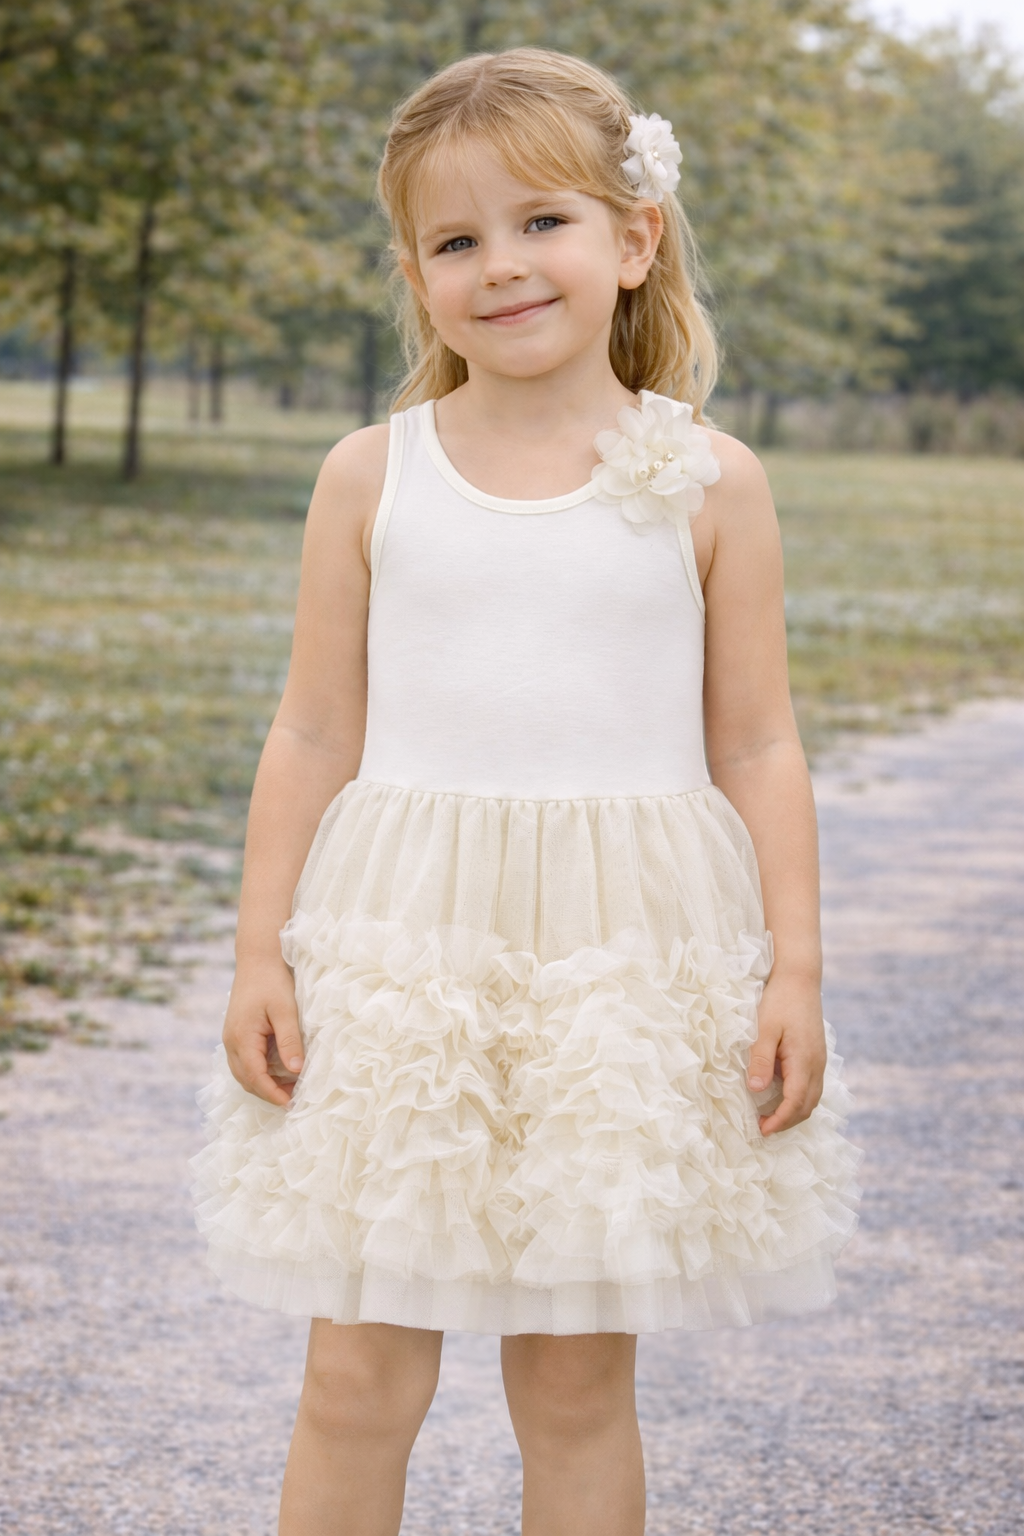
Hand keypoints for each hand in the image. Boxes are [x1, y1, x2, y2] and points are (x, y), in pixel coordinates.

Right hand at [223, 956, 304, 1106]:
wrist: (257, 958)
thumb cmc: (273, 981)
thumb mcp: (286, 1010)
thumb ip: (290, 1041)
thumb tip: (295, 1071)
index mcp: (241, 1038)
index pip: (255, 1077)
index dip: (272, 1094)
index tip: (291, 1104)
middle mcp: (231, 1042)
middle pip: (246, 1080)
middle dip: (268, 1093)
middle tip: (294, 1099)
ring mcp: (231, 1038)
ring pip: (243, 1073)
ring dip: (263, 1084)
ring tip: (288, 1088)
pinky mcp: (236, 1033)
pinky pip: (244, 1061)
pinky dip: (259, 1072)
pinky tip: (278, 1071)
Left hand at [747, 969, 825, 1136]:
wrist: (800, 977)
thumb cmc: (779, 1000)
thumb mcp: (764, 1029)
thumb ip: (761, 1060)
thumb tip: (757, 1090)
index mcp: (804, 1061)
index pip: (795, 1103)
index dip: (779, 1121)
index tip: (761, 1130)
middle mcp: (817, 1065)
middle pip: (807, 1106)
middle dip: (787, 1122)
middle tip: (763, 1128)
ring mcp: (819, 1060)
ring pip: (812, 1098)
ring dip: (794, 1112)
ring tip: (770, 1117)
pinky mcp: (816, 1054)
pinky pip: (812, 1086)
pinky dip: (798, 1099)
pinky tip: (780, 1096)